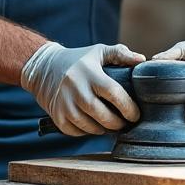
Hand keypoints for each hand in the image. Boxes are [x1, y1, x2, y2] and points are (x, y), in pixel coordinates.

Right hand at [20, 42, 143, 135]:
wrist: (43, 67)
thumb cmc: (77, 60)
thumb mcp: (98, 51)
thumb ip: (120, 54)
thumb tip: (142, 60)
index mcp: (89, 73)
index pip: (113, 93)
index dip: (128, 107)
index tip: (136, 115)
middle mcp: (76, 89)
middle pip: (101, 115)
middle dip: (117, 123)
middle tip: (125, 123)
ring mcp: (64, 104)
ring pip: (89, 126)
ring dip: (103, 130)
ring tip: (111, 126)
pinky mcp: (56, 115)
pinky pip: (75, 131)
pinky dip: (87, 132)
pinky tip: (94, 126)